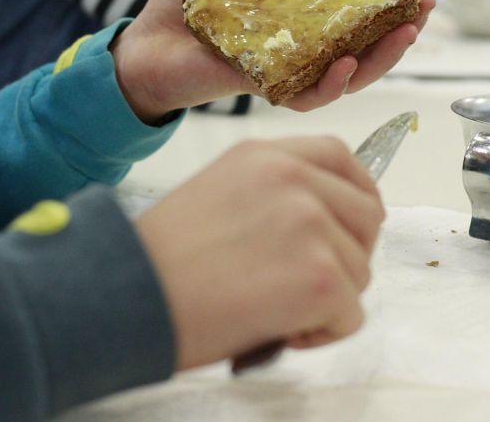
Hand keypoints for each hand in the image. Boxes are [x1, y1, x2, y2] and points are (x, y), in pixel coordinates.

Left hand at [110, 0, 435, 122]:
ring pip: (352, 73)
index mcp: (302, 14)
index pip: (357, 0)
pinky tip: (347, 63)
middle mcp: (305, 45)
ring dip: (385, 55)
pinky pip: (309, 95)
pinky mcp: (268, 90)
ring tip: (408, 30)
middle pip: (368, 40)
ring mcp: (290, 69)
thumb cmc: (185, 6)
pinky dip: (331, 84)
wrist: (144, 48)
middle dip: (404, 21)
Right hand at [135, 137, 384, 369]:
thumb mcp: (220, 194)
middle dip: (349, 255)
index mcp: (265, 155)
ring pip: (360, 269)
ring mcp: (311, 223)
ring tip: (275, 309)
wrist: (122, 300)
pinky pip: (351, 314)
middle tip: (308, 284)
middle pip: (367, 214)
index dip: (355, 196)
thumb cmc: (158, 264)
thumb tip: (327, 224)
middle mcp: (293, 179)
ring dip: (330, 300)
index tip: (348, 227)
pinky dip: (323, 333)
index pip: (342, 158)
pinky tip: (281, 331)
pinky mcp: (320, 275)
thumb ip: (276, 194)